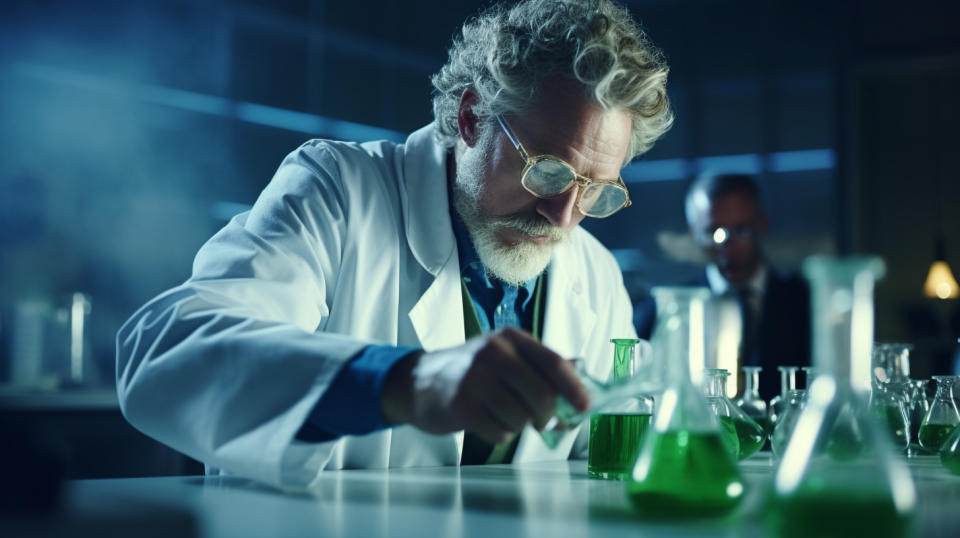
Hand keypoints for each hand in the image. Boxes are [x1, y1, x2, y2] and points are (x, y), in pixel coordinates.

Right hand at [381, 328, 589, 443]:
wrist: (418, 382)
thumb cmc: (471, 371)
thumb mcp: (505, 357)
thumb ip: (541, 368)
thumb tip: (581, 383)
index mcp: (510, 339)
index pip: (554, 363)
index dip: (574, 388)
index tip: (585, 407)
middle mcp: (493, 353)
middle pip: (541, 395)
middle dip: (547, 416)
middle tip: (542, 421)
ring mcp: (475, 379)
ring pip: (521, 418)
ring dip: (519, 426)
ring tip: (503, 415)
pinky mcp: (460, 406)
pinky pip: (500, 432)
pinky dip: (500, 434)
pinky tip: (486, 421)